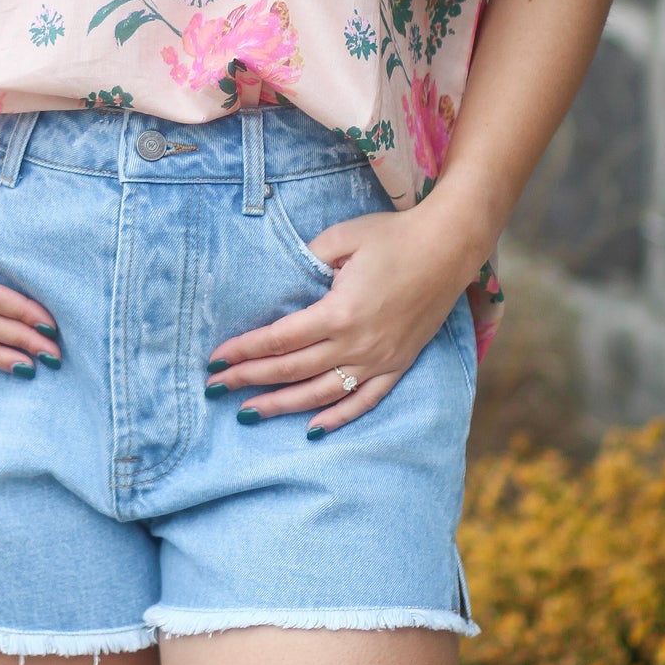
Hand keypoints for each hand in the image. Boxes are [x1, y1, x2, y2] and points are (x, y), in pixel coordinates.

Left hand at [204, 203, 475, 432]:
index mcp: (338, 312)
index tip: (216, 359)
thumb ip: (307, 259)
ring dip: (283, 405)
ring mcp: (379, 359)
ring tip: (250, 412)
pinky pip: (364, 402)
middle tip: (216, 388)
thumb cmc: (392, 236)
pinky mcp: (397, 365)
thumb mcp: (342, 237)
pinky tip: (312, 429)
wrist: (448, 248)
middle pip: (293, 370)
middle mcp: (356, 344)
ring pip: (322, 393)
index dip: (245, 350)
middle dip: (250, 380)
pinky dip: (337, 418)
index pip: (280, 339)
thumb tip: (280, 276)